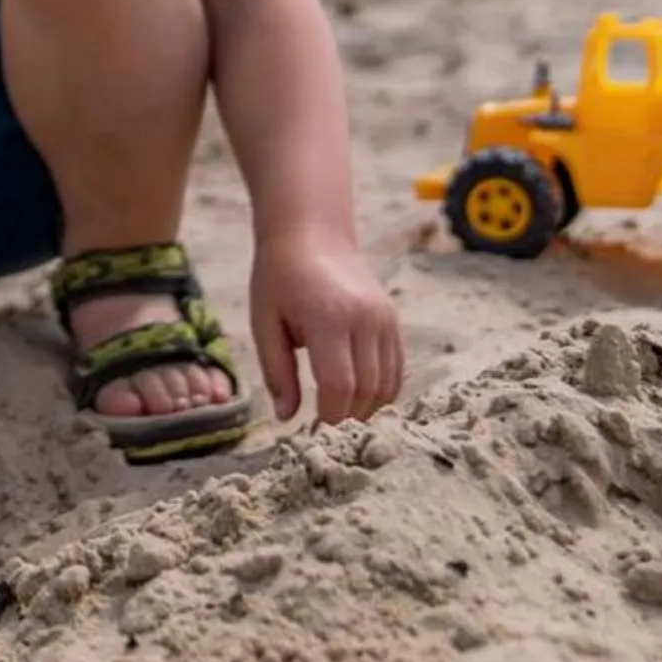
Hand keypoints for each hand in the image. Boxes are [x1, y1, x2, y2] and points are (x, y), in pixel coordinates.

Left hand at [249, 229, 401, 426]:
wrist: (311, 235)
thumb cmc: (279, 279)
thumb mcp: (264, 323)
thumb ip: (276, 371)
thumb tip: (286, 417)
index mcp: (328, 318)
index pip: (339, 384)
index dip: (330, 414)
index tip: (314, 426)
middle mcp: (364, 319)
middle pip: (367, 389)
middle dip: (348, 416)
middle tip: (326, 425)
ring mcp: (384, 318)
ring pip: (388, 383)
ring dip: (367, 407)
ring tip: (341, 411)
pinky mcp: (392, 320)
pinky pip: (397, 368)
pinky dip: (382, 390)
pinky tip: (358, 394)